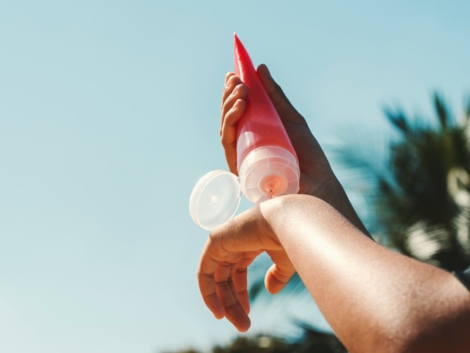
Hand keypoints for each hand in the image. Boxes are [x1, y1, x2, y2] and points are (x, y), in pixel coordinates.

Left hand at [196, 199, 294, 331]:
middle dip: (234, 303)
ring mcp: (224, 240)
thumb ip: (277, 276)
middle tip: (244, 326)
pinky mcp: (215, 241)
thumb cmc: (292, 240)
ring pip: (217, 279)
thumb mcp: (286, 263)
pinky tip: (218, 311)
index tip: (247, 313)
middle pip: (227, 278)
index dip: (240, 294)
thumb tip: (270, 290)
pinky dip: (208, 292)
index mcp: (250, 243)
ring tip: (238, 323)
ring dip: (225, 303)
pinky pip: (204, 271)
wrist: (289, 222)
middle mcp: (235, 241)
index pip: (237, 271)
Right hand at [220, 65, 369, 235]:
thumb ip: (275, 96)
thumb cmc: (307, 155)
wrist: (317, 183)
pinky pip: (229, 143)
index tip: (233, 72)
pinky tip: (239, 106)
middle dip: (229, 96)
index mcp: (255, 135)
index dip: (233, 92)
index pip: (239, 111)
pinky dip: (231, 122)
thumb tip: (260, 68)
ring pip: (226, 128)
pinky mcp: (240, 167)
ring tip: (240, 89)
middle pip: (229, 118)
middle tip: (235, 78)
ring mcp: (241, 157)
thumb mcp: (291, 118)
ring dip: (229, 106)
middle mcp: (245, 146)